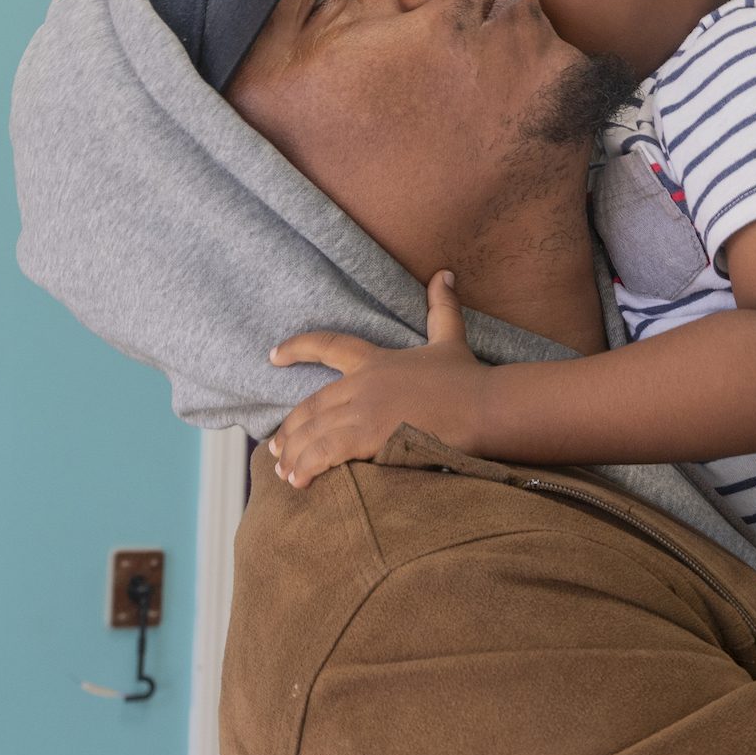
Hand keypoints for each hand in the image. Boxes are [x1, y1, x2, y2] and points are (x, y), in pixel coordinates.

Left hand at [267, 270, 491, 487]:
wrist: (483, 408)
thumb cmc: (469, 378)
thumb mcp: (451, 338)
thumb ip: (441, 308)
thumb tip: (444, 273)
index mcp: (374, 359)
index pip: (328, 345)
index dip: (297, 348)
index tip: (272, 355)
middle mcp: (361, 383)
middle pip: (310, 405)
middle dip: (288, 430)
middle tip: (274, 449)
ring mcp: (362, 411)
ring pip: (312, 433)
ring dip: (293, 455)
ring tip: (282, 473)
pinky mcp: (367, 437)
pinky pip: (324, 453)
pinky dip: (306, 467)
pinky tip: (298, 482)